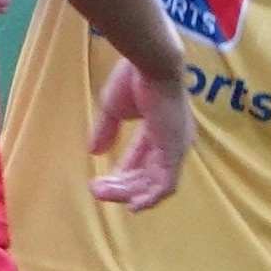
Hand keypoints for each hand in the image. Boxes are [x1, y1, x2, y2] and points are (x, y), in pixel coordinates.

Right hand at [89, 56, 195, 210]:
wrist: (151, 64)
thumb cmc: (133, 79)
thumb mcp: (113, 109)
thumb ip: (106, 131)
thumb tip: (94, 152)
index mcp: (160, 128)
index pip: (142, 158)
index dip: (123, 171)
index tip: (100, 180)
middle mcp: (172, 142)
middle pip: (147, 174)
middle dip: (120, 185)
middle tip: (95, 190)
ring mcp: (176, 148)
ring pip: (153, 183)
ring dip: (128, 192)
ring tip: (103, 194)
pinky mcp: (174, 152)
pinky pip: (165, 185)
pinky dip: (150, 198)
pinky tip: (133, 206)